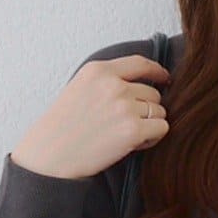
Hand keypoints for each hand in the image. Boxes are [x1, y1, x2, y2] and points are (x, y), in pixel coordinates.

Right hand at [10, 52, 171, 181]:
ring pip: (159, 112)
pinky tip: (135, 144)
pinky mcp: (133, 129)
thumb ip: (106, 83)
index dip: (157, 71)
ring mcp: (125, 106)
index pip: (139, 63)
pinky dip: (153, 138)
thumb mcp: (79, 89)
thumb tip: (137, 87)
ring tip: (128, 136)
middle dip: (147, 110)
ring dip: (151, 126)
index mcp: (99, 70)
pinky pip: (161, 129)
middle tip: (129, 126)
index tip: (164, 78)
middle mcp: (114, 84)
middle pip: (152, 93)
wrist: (52, 154)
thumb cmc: (62, 128)